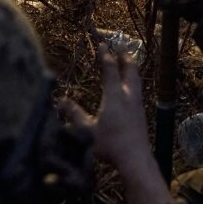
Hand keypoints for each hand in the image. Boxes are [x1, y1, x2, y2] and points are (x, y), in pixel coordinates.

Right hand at [59, 44, 149, 173]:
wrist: (135, 158)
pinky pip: (139, 90)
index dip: (106, 56)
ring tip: (130, 63)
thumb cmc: (110, 145)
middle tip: (122, 48)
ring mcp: (138, 104)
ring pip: (137, 80)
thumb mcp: (87, 130)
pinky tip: (133, 88)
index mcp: (115, 96)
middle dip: (125, 58)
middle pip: (130, 71)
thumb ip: (74, 114)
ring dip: (132, 69)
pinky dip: (135, 81)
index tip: (103, 44)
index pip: (110, 70)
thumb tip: (60, 100)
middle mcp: (129, 96)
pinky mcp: (142, 114)